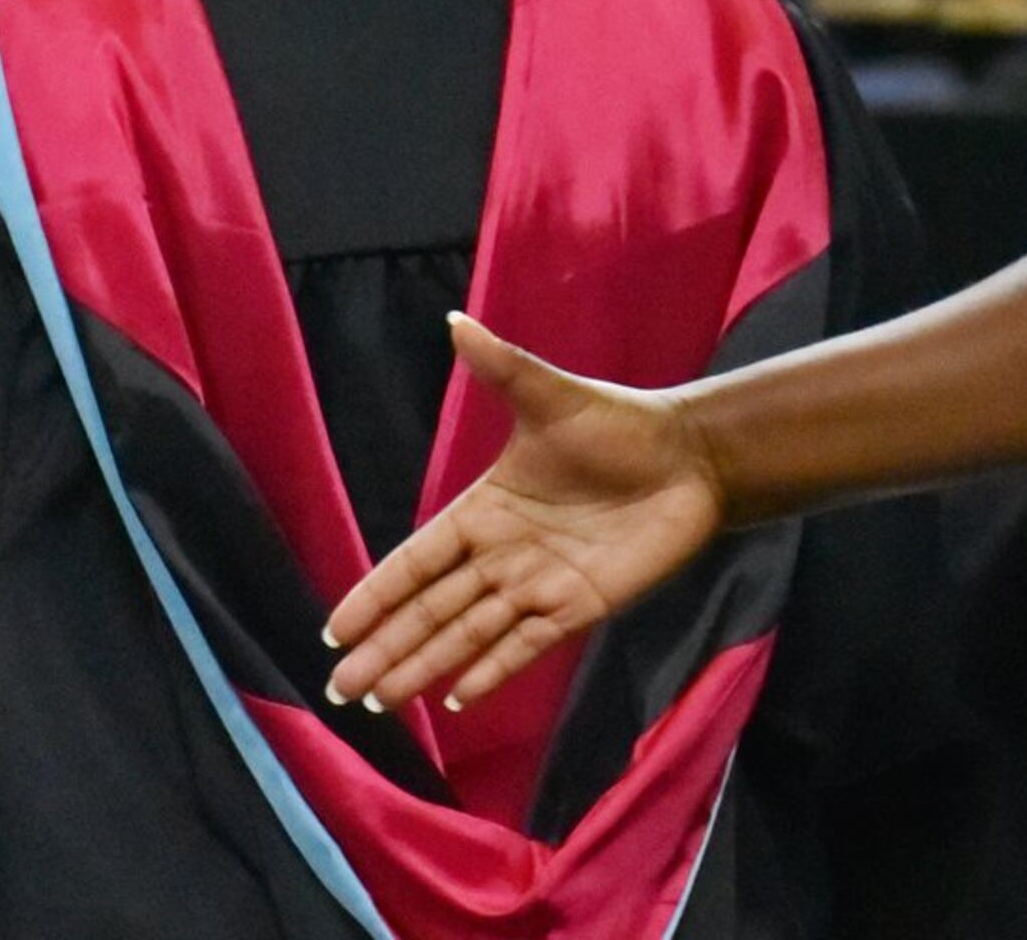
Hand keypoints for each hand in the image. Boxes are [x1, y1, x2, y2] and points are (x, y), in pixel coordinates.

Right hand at [323, 315, 723, 712]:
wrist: (692, 458)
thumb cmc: (618, 425)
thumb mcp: (551, 395)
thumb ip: (502, 370)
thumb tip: (457, 322)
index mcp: (481, 511)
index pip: (413, 562)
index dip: (374, 596)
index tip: (334, 629)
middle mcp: (500, 558)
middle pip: (429, 612)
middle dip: (384, 650)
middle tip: (340, 690)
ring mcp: (538, 587)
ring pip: (467, 636)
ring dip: (423, 668)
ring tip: (382, 704)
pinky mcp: (581, 608)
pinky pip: (526, 647)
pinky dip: (490, 673)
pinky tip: (455, 701)